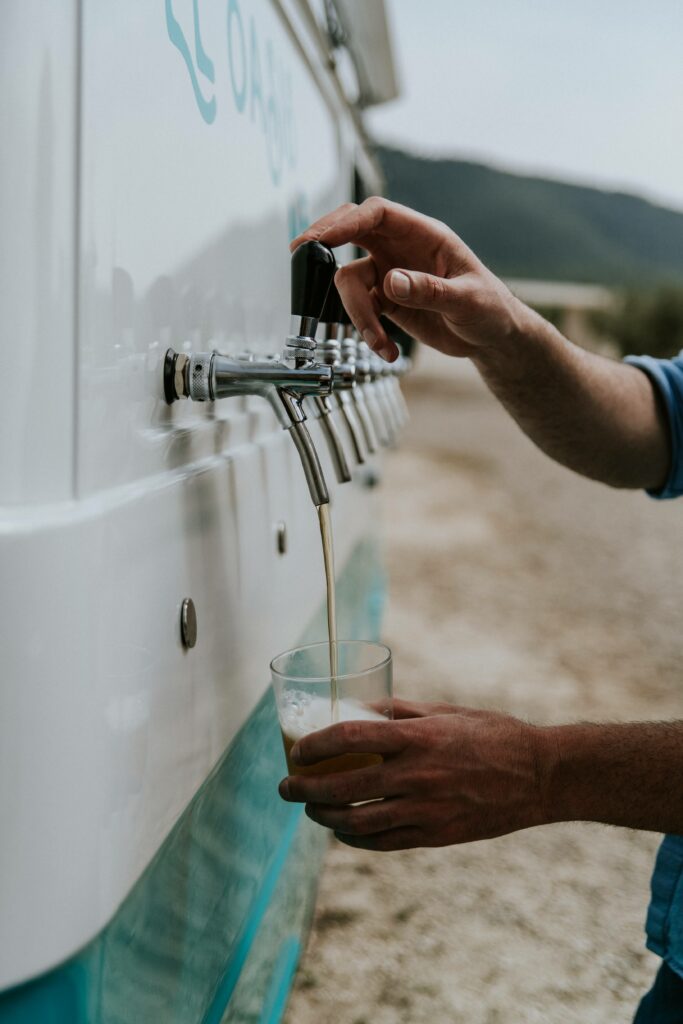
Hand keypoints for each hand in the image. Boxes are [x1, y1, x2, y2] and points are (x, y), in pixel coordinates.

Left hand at [278, 698, 549, 850]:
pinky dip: (355, 838)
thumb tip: (361, 710)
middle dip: (305, 788)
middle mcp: (416, 775)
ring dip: (324, 817)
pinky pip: (383, 842)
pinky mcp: (435, 835)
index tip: (296, 749)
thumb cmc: (494, 734)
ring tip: (309, 809)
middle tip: (285, 786)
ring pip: (357, 823)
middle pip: (343, 787)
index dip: (315, 744)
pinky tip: (343, 830)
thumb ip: (401, 711)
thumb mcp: (447, 711)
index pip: (349, 738)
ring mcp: (425, 810)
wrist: (540, 776)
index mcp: (417, 737)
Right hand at [290, 198, 531, 361]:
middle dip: (324, 239)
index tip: (325, 238)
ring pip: (349, 282)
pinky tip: (386, 351)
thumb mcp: (467, 300)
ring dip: (357, 315)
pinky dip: (367, 333)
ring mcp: (388, 274)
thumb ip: (430, 290)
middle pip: (350, 230)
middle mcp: (400, 249)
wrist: (490, 336)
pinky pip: (361, 311)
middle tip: (300, 252)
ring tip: (378, 343)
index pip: (378, 214)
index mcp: (423, 235)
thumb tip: (390, 281)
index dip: (348, 221)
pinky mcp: (385, 302)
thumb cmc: (490, 308)